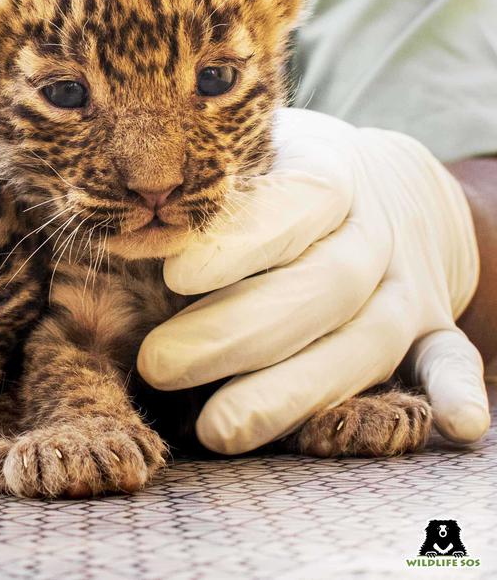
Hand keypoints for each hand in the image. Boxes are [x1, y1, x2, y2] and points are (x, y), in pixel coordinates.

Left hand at [137, 108, 488, 453]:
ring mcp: (407, 285)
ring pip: (367, 341)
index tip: (175, 276)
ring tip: (216, 430)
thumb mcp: (242, 160)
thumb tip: (131, 239)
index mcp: (327, 174)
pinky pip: (453, 358)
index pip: (292, 207)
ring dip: (296, 390)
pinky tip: (459, 426)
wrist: (385, 183)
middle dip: (235, 334)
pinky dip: (458, 390)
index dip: (238, 244)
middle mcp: (373, 235)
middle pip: (320, 287)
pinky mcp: (431, 327)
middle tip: (158, 364)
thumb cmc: (278, 177)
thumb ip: (198, 203)